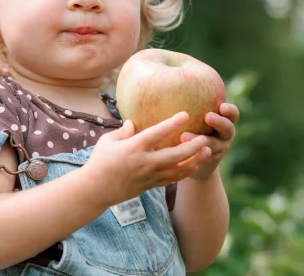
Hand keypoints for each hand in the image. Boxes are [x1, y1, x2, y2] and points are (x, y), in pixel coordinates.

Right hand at [86, 112, 211, 206]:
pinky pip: (172, 179)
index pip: (157, 133)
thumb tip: (133, 123)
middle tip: (205, 137)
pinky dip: (185, 172)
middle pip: (176, 154)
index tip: (186, 114)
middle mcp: (145, 162)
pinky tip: (194, 165)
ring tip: (208, 151)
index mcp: (134, 147)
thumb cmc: (99, 161)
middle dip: (193, 146)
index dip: (173, 123)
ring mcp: (149, 176)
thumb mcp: (107, 141)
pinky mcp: (150, 185)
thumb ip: (123, 131)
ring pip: (178, 169)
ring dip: (195, 160)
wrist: (96, 189)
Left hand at [180, 103, 239, 180]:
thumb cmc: (188, 124)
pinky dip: (192, 153)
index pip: (231, 113)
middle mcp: (224, 134)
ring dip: (200, 139)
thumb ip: (184, 99)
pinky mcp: (207, 160)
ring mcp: (218, 148)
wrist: (192, 156)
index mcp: (222, 119)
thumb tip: (167, 72)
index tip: (221, 106)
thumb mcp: (191, 113)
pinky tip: (180, 149)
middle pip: (228, 127)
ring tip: (184, 136)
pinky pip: (202, 157)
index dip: (229, 110)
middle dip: (220, 122)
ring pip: (214, 144)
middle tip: (208, 117)